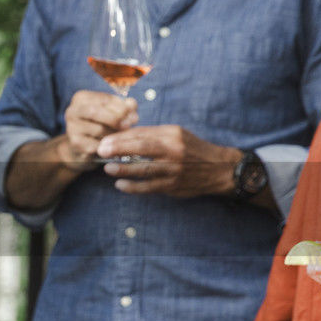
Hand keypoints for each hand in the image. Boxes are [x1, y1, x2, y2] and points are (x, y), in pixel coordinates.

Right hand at [59, 91, 138, 169]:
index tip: (133, 114)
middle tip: (129, 124)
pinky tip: (115, 145)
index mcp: (81, 98)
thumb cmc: (101, 124)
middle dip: (116, 118)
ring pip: (98, 129)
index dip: (121, 106)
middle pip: (96, 112)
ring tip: (123, 135)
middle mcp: (72, 111)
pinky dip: (108, 145)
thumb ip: (123, 106)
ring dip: (114, 133)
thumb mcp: (111, 111)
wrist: (83, 146)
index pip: (104, 99)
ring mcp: (72, 128)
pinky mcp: (76, 144)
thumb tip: (131, 104)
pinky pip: (97, 144)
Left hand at [98, 126, 241, 197]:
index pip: (142, 134)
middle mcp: (173, 150)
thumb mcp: (175, 134)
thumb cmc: (191, 149)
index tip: (105, 140)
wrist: (219, 168)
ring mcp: (173, 169)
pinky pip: (149, 187)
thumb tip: (122, 136)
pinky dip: (133, 187)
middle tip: (101, 151)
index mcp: (172, 134)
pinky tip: (120, 185)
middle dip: (118, 149)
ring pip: (143, 169)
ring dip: (122, 169)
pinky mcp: (173, 186)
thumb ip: (151, 135)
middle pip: (141, 148)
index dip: (120, 137)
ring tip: (107, 168)